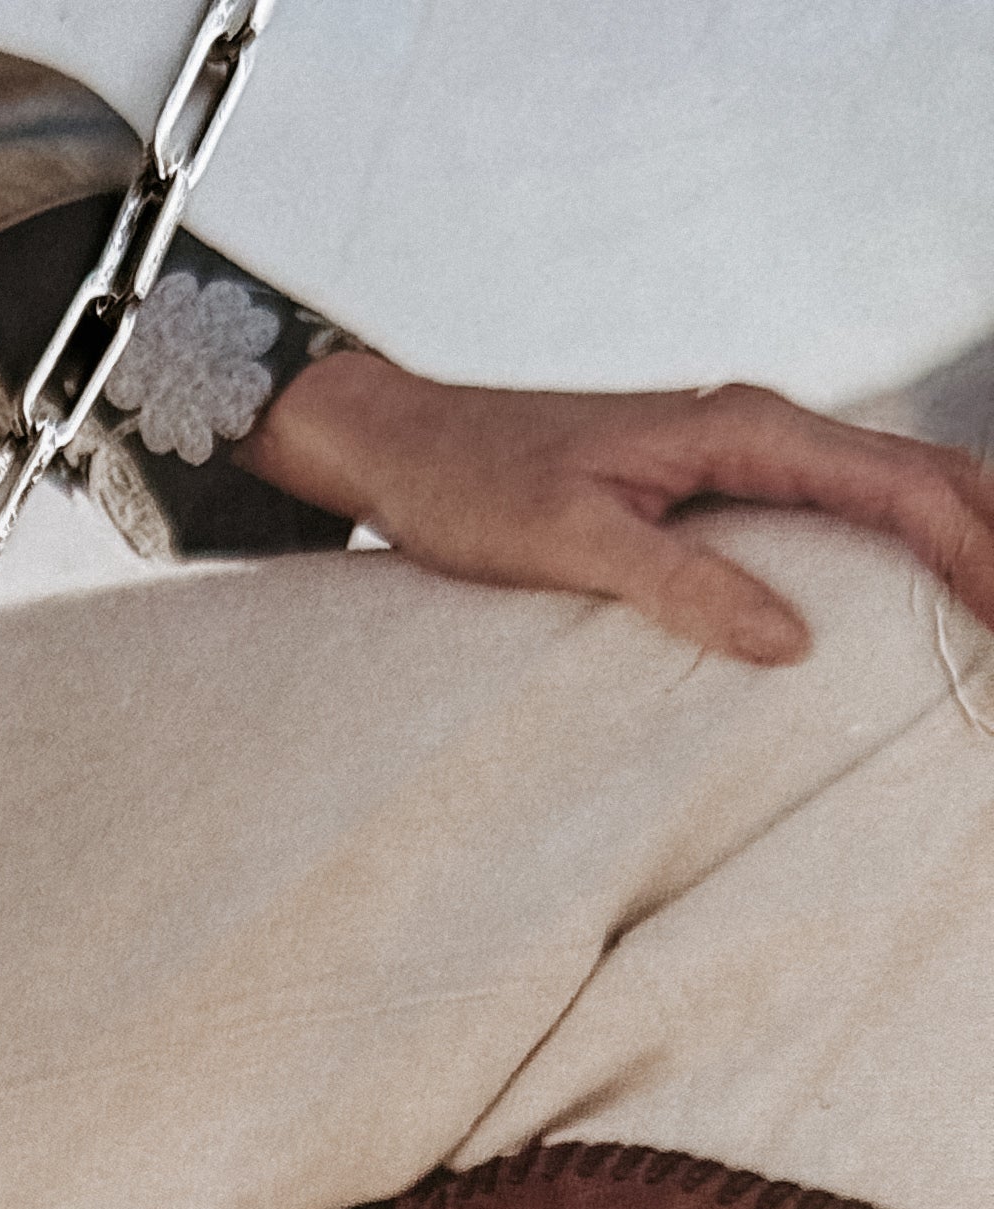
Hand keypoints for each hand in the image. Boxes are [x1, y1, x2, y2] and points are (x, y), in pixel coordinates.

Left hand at [239, 358, 993, 666]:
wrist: (411, 445)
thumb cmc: (473, 490)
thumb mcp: (569, 544)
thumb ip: (680, 587)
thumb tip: (792, 642)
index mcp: (742, 429)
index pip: (897, 486)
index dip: (970, 547)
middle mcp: (759, 427)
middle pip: (918, 477)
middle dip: (988, 540)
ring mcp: (742, 454)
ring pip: (888, 489)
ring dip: (957, 538)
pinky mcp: (716, 485)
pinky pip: (837, 511)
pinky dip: (896, 545)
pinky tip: (917, 595)